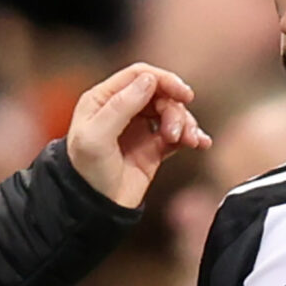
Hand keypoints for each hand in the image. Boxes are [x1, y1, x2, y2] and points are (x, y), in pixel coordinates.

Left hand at [65, 63, 210, 207]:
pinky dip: (191, 136)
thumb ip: (122, 105)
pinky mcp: (153, 148)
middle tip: (176, 133)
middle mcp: (122, 110)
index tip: (183, 94)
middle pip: (160, 94)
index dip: (164, 80)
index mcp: (103, 100)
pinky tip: (200, 143)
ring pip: (171, 113)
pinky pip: (177, 135)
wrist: (93, 210)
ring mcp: (139, 128)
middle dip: (175, 109)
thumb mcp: (96, 136)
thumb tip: (150, 80)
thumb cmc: (86, 172)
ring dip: (185, 123)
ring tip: (188, 141)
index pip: (139, 76)